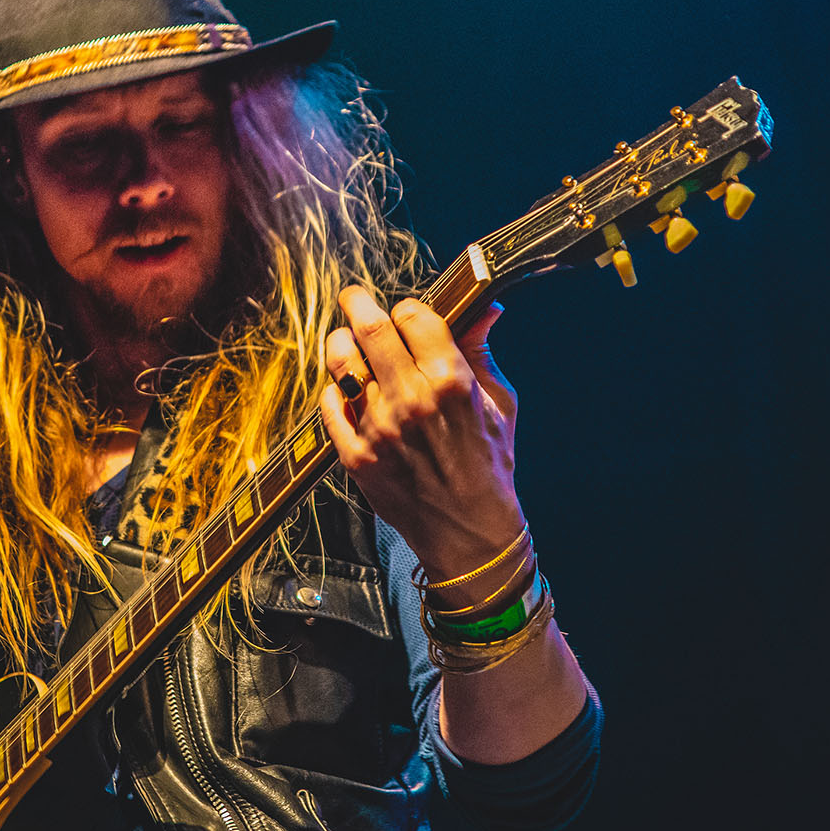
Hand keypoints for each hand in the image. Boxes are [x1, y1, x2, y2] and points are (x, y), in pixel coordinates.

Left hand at [317, 286, 524, 582]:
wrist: (470, 532)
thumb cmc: (489, 464)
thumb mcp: (500, 403)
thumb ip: (482, 351)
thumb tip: (484, 307)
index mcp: (452, 381)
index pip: (413, 315)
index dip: (407, 308)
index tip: (405, 313)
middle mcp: (411, 400)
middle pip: (370, 329)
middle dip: (357, 304)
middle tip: (353, 299)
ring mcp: (379, 428)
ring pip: (342, 364)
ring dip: (339, 343)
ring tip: (343, 341)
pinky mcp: (356, 456)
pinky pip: (329, 407)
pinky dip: (334, 391)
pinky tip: (344, 389)